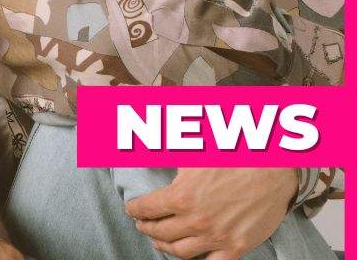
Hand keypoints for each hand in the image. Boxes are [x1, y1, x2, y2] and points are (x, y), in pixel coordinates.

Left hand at [124, 167, 296, 259]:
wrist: (273, 172)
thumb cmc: (233, 159)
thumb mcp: (191, 156)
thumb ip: (165, 160)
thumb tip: (143, 156)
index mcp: (180, 196)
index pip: (145, 209)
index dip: (134, 210)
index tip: (131, 209)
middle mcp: (195, 220)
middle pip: (159, 231)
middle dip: (146, 228)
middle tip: (142, 224)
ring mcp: (216, 237)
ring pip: (179, 251)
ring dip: (164, 247)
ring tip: (159, 241)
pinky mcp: (236, 247)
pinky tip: (189, 256)